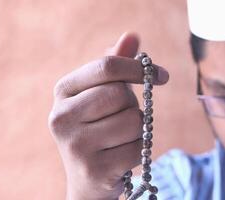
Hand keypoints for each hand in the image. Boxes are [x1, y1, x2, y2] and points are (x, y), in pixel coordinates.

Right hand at [48, 33, 168, 199]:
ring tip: (119, 138)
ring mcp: (76, 145)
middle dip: (132, 105)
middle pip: (121, 94)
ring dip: (137, 129)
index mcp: (63, 91)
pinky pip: (138, 147)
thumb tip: (132, 36)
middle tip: (121, 117)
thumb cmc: (99, 128)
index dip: (139, 68)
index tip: (162, 76)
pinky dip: (138, 150)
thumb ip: (116, 66)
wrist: (87, 179)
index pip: (106, 67)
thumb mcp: (102, 94)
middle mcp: (62, 116)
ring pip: (134, 121)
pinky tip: (121, 156)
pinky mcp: (94, 169)